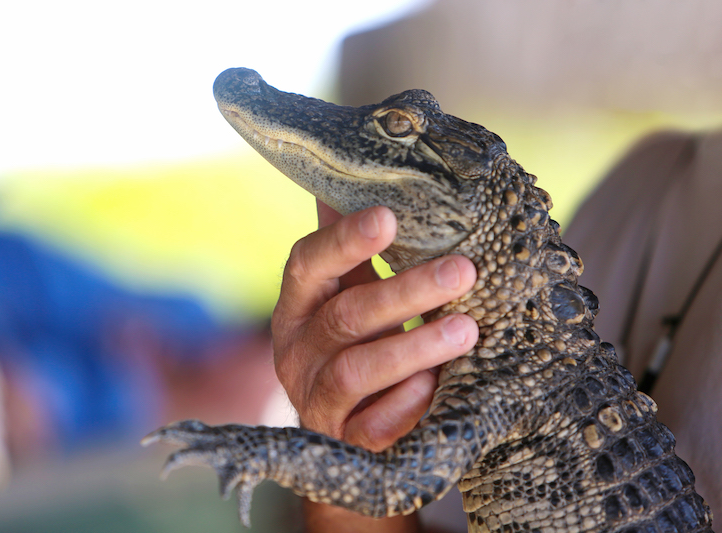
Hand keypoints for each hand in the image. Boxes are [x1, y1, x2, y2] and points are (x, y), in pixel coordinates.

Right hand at [272, 201, 477, 451]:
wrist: (342, 431)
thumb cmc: (353, 346)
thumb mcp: (347, 295)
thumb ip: (353, 250)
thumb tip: (358, 178)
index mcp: (297, 306)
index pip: (308, 264)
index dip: (344, 240)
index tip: (388, 216)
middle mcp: (296, 350)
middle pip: (345, 316)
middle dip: (406, 292)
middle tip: (463, 270)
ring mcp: (314, 398)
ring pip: (356, 370)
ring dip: (414, 347)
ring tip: (468, 329)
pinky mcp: (341, 440)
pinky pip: (371, 425)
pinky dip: (405, 405)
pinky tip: (438, 389)